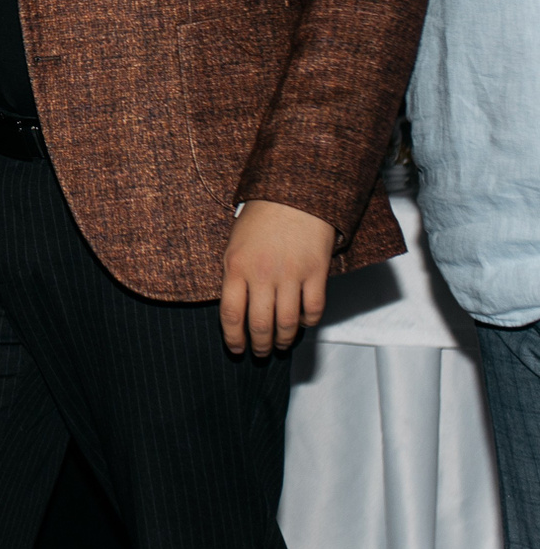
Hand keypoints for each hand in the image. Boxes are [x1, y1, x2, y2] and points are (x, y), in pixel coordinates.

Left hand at [219, 199, 336, 356]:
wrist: (294, 195)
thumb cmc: (260, 218)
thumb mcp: (234, 244)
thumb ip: (234, 274)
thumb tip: (236, 308)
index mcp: (236, 267)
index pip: (231, 314)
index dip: (233, 337)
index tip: (235, 349)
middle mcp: (262, 274)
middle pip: (260, 324)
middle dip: (259, 345)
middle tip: (260, 353)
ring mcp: (291, 275)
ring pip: (287, 322)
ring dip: (283, 339)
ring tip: (280, 345)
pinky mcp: (316, 272)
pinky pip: (313, 309)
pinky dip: (308, 322)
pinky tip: (302, 324)